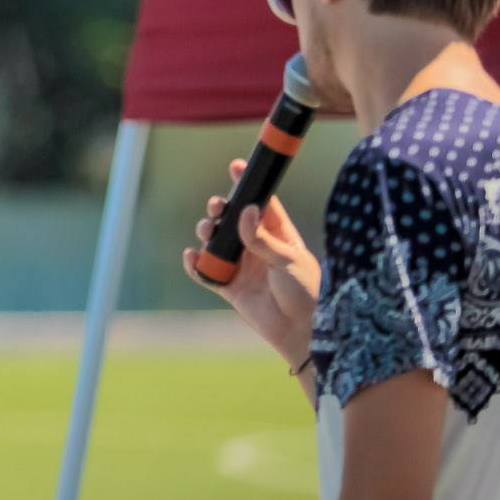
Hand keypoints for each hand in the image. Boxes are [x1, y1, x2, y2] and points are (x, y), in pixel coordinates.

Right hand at [182, 158, 321, 366]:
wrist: (302, 332)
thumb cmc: (306, 292)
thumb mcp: (289, 260)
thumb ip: (262, 237)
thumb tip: (244, 210)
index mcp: (277, 235)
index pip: (260, 203)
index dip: (247, 185)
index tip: (235, 167)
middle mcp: (256, 246)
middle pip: (231, 218)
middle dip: (219, 209)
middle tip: (217, 208)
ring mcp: (242, 265)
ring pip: (215, 240)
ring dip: (207, 231)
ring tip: (208, 231)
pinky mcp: (229, 286)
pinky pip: (205, 270)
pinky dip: (195, 263)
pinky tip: (193, 256)